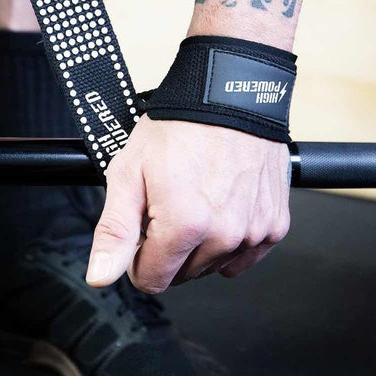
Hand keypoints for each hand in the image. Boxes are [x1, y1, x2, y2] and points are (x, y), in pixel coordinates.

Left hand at [86, 116, 290, 292]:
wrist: (230, 95)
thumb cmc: (179, 126)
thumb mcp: (129, 172)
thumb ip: (115, 230)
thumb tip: (100, 276)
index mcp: (184, 225)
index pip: (152, 280)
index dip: (138, 258)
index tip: (141, 231)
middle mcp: (224, 235)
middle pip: (183, 274)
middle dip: (169, 248)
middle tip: (168, 204)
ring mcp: (253, 231)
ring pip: (215, 266)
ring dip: (201, 244)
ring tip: (196, 198)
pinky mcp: (275, 224)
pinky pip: (246, 254)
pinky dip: (232, 239)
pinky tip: (222, 205)